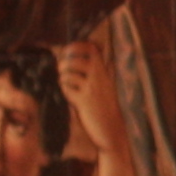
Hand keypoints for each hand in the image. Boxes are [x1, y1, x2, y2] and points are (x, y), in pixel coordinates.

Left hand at [54, 43, 109, 157]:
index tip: (69, 52)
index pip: (91, 48)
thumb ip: (97, 71)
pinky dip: (64, 91)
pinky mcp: (83, 101)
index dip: (76, 46)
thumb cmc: (107, 106)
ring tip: (66, 84)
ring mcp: (91, 88)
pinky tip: (70, 96)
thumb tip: (85, 56)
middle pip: (74, 58)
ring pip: (67, 74)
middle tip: (63, 70)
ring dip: (62, 78)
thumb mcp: (106, 85)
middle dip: (63, 63)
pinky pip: (66, 89)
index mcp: (104, 71)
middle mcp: (98, 77)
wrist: (113, 129)